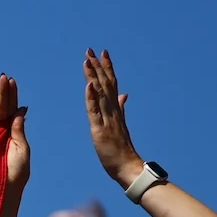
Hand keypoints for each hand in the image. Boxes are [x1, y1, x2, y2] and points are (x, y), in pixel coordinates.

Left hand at [83, 49, 144, 188]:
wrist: (128, 167)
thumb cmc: (122, 149)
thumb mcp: (120, 125)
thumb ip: (121, 108)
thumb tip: (124, 95)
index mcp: (116, 110)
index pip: (111, 84)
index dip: (107, 68)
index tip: (102, 53)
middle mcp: (113, 111)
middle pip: (106, 84)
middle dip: (98, 66)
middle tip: (91, 49)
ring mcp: (107, 119)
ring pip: (100, 94)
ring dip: (93, 76)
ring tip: (88, 60)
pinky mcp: (100, 130)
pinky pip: (94, 111)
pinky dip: (91, 97)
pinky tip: (88, 85)